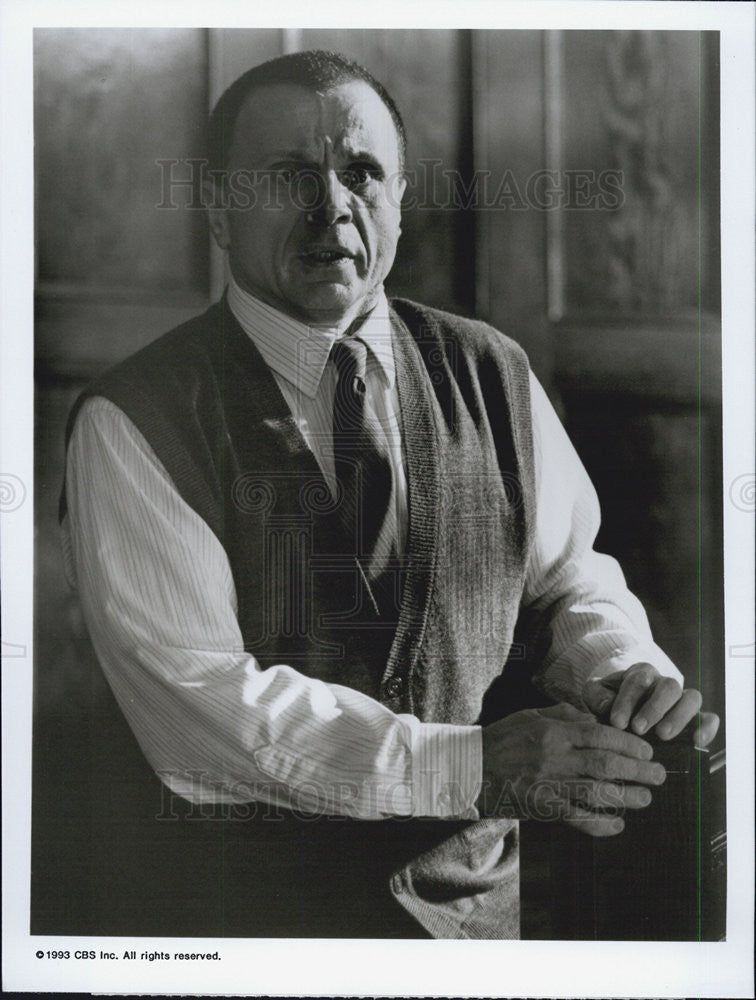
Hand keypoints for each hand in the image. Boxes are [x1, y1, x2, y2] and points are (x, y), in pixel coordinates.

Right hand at [477, 703, 665, 835]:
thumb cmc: (502, 738)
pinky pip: (577, 819)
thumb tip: (595, 719)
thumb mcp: (530, 716)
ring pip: (597, 793)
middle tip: (658, 775)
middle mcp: (554, 758)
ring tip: (646, 798)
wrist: (470, 769)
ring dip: (626, 797)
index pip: (600, 735)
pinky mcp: (542, 809)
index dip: (629, 743)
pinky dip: (601, 824)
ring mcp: (549, 786)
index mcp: (553, 732)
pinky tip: (618, 824)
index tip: (646, 750)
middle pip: (606, 764)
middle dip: (638, 770)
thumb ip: (564, 715)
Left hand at [582, 663, 719, 747]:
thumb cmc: (610, 699)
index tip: (617, 722)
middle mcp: (664, 683)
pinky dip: (706, 727)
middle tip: (639, 728)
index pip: (638, 680)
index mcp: (641, 673)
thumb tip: (608, 707)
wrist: (624, 704)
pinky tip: (697, 741)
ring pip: (691, 698)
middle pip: (669, 686)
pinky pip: (708, 717)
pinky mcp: (695, 717)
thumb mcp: (596, 693)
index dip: (627, 701)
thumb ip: (597, 696)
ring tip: (663, 736)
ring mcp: (682, 699)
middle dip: (654, 708)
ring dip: (679, 717)